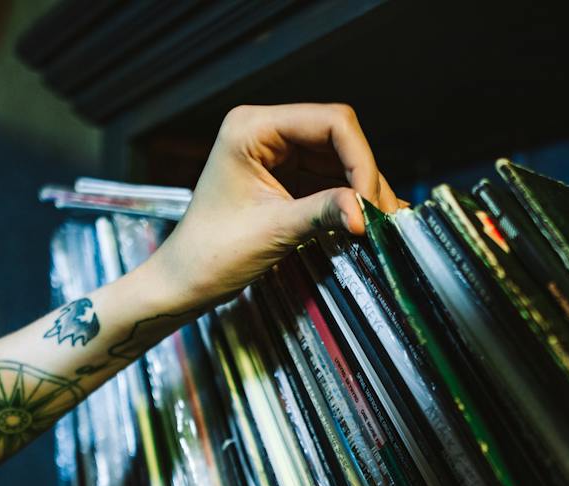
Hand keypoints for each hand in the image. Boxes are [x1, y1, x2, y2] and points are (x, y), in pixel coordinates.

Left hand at [145, 103, 403, 309]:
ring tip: (380, 223)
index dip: (360, 160)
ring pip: (339, 159)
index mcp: (252, 128)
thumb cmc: (210, 254)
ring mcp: (276, 153)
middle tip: (383, 217)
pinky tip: (365, 219)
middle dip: (365, 176)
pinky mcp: (284, 178)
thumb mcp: (272, 230)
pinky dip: (348, 199)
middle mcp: (265, 131)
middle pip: (339, 137)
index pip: (330, 122)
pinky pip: (328, 179)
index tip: (370, 202)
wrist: (185, 281)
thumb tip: (367, 211)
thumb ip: (323, 212)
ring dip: (361, 189)